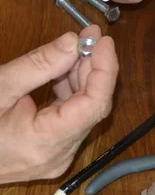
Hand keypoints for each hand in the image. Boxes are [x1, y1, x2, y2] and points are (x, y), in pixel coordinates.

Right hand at [0, 25, 118, 182]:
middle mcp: (58, 156)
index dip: (105, 70)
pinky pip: (70, 119)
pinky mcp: (51, 153)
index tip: (104, 41)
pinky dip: (70, 93)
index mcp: (45, 144)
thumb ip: (39, 65)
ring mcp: (56, 157)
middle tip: (90, 37)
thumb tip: (72, 42)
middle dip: (94, 69)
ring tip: (76, 48)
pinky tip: (64, 70)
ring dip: (82, 78)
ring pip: (83, 112)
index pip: (94, 105)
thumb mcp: (0, 87)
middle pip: (92, 107)